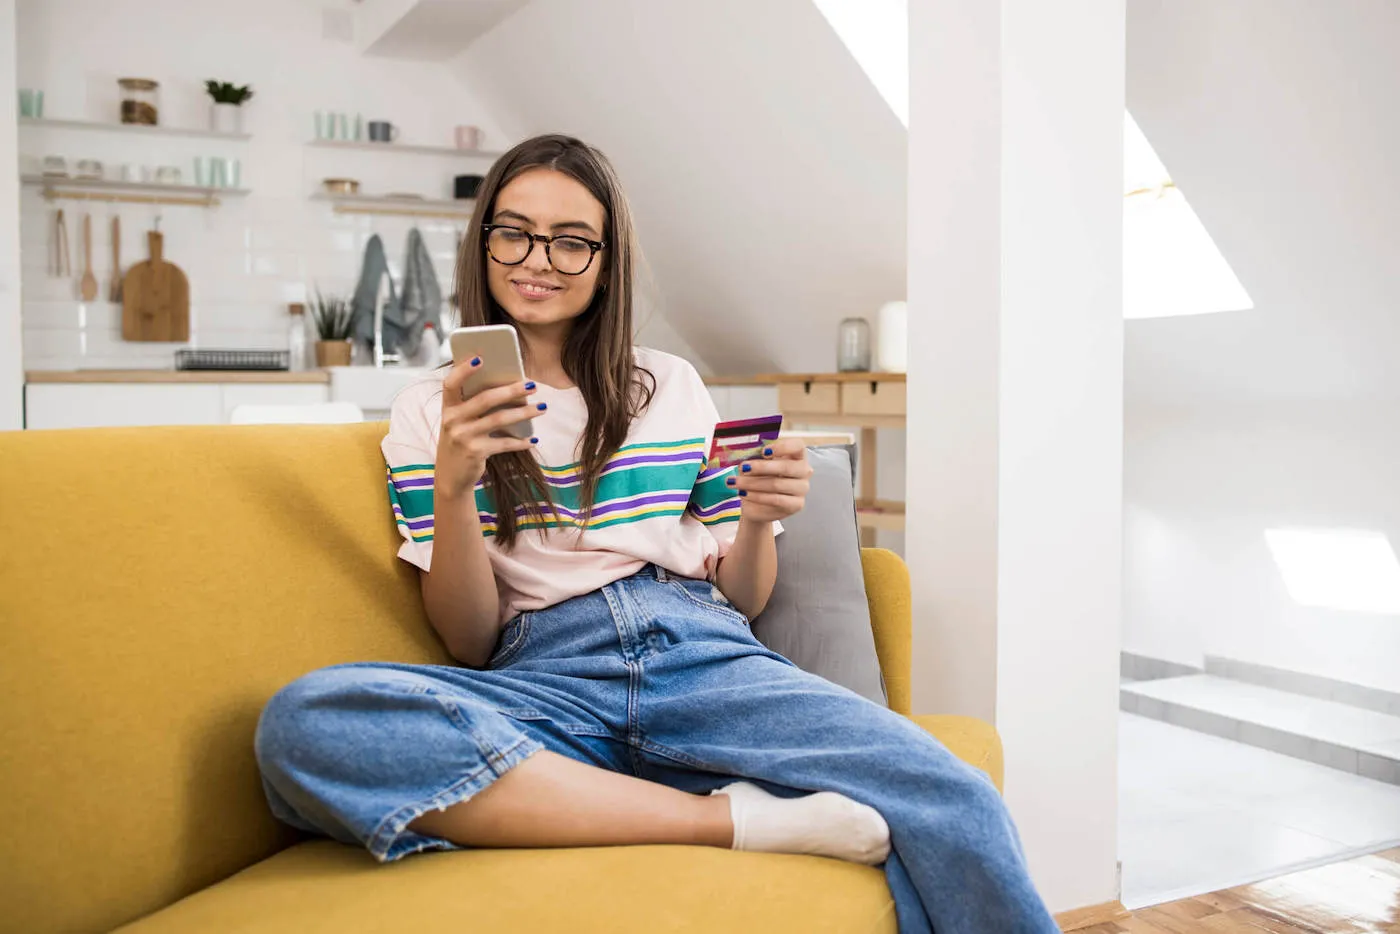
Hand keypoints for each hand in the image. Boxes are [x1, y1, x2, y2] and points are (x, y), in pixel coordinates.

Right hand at [435, 357, 542, 499]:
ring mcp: (463, 437)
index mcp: (447, 408)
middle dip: (512, 390)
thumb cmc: (460, 442)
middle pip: (485, 399)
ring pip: (499, 419)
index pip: (451, 383)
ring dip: (524, 412)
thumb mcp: (458, 423)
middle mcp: (452, 420)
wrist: (450, 478)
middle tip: (532, 385)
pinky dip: (520, 441)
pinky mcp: (475, 452)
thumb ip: (472, 406)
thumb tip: (509, 387)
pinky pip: (504, 443)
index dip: (463, 370)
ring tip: (542, 407)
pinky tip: (533, 439)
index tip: (481, 358)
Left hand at [725, 437, 811, 522]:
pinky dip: (757, 496)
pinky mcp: (796, 504)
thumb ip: (755, 458)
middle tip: (743, 467)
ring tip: (736, 483)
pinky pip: (775, 499)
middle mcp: (803, 471)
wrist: (757, 505)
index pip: (798, 446)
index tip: (764, 451)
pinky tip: (744, 493)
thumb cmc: (759, 479)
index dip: (782, 447)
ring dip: (752, 483)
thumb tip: (746, 458)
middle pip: (786, 467)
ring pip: (777, 484)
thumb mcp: (755, 466)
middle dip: (761, 467)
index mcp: (797, 455)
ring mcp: (802, 488)